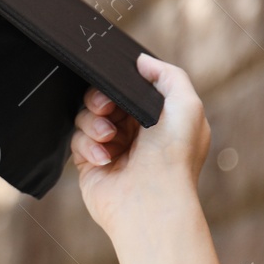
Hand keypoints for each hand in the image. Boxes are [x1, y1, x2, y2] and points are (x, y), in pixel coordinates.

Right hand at [69, 53, 210, 238]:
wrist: (151, 202)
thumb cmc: (173, 157)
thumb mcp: (187, 105)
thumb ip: (168, 75)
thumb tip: (141, 61)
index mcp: (159, 118)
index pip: (129, 90)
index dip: (119, 84)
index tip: (116, 86)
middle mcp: (136, 133)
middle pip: (104, 99)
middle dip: (101, 100)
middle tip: (106, 108)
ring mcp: (112, 148)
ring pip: (86, 116)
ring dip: (94, 123)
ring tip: (110, 139)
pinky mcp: (90, 164)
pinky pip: (77, 141)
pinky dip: (88, 145)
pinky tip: (105, 159)